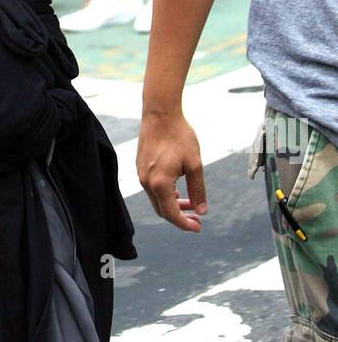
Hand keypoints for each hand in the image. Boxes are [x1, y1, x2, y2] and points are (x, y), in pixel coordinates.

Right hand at [136, 110, 207, 231]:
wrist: (160, 114)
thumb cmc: (178, 136)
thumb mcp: (195, 164)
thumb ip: (198, 190)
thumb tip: (202, 211)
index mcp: (159, 183)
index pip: (171, 214)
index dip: (185, 224)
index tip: (198, 227)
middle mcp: (146, 182)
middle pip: (162, 210)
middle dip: (180, 217)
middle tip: (197, 218)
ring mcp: (141, 174)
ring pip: (157, 199)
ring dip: (173, 205)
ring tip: (190, 204)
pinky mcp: (140, 167)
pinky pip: (152, 189)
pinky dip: (165, 195)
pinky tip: (178, 190)